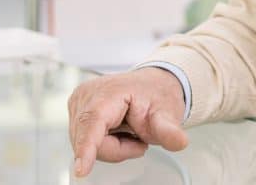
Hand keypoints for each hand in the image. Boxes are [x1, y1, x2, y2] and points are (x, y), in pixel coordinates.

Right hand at [68, 67, 189, 177]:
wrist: (152, 85)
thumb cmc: (156, 95)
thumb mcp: (168, 112)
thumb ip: (169, 130)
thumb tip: (179, 142)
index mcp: (109, 91)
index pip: (93, 122)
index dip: (87, 148)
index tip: (81, 170)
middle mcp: (87, 95)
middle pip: (91, 141)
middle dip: (117, 148)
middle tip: (138, 137)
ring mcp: (78, 104)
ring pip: (86, 145)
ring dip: (111, 146)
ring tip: (128, 130)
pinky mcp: (76, 113)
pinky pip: (85, 141)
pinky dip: (104, 142)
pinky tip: (116, 131)